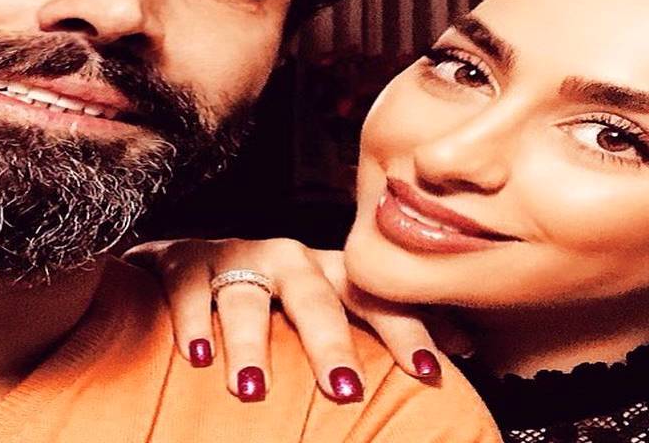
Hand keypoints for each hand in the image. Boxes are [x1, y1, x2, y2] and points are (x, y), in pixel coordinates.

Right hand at [124, 238, 470, 400]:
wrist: (185, 261)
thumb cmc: (271, 295)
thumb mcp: (329, 306)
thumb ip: (386, 322)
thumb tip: (467, 343)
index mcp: (328, 271)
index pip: (374, 296)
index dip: (403, 330)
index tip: (429, 372)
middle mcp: (286, 259)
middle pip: (314, 297)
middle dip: (329, 344)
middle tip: (343, 391)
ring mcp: (233, 257)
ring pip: (246, 296)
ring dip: (249, 342)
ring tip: (252, 388)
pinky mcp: (182, 263)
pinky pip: (188, 289)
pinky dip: (192, 322)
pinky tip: (197, 357)